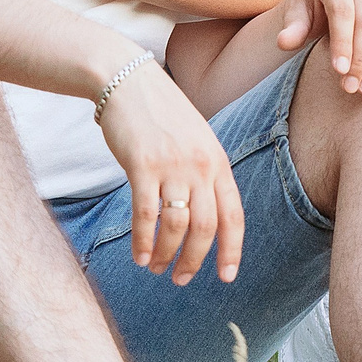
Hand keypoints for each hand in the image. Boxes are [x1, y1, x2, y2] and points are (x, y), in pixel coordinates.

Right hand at [93, 56, 246, 284]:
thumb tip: (206, 217)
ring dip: (167, 255)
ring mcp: (172, 165)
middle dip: (195, 260)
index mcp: (219, 162)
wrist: (128, 81)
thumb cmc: (162, 115)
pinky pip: (145, 214)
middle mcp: (201, 166)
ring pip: (176, 226)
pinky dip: (143, 241)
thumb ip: (206, 174)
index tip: (226, 277)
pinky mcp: (142, 165)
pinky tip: (139, 255)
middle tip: (181, 280)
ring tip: (156, 269)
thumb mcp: (197, 140)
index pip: (234, 215)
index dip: (232, 250)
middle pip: (206, 228)